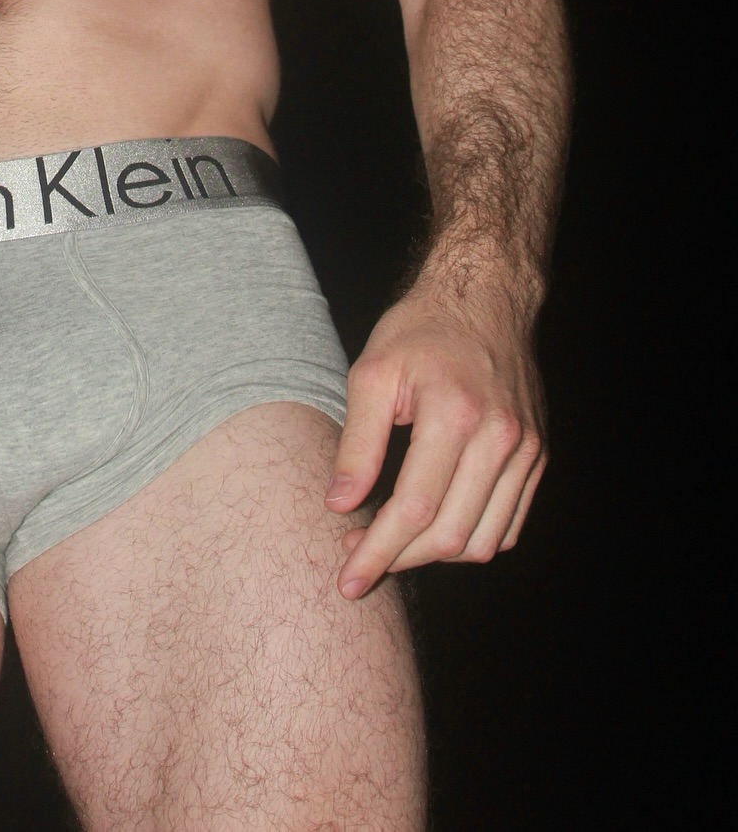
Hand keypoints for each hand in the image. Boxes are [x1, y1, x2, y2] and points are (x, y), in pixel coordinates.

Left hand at [324, 281, 546, 597]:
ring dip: (433, 557)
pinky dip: (470, 540)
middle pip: (449, 536)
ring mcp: (526, 452)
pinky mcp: (538, 457)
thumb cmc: (420, 331)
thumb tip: (340, 504)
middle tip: (356, 558)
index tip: (346, 579)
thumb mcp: (372, 373)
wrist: (485, 298)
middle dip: (398, 560)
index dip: (378, 551)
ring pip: (482, 541)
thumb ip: (357, 443)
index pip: (414, 510)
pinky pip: (507, 526)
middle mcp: (500, 440)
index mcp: (455, 415)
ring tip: (391, 542)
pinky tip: (432, 528)